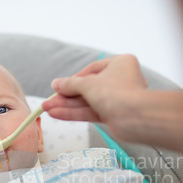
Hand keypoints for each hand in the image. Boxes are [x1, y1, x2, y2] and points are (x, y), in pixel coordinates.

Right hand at [43, 54, 182, 153]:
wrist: (135, 118)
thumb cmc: (116, 92)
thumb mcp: (88, 84)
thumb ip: (71, 84)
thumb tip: (56, 84)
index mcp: (121, 63)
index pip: (92, 69)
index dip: (74, 78)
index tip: (59, 86)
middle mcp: (121, 80)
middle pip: (88, 87)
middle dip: (67, 96)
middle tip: (49, 102)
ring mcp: (117, 99)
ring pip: (88, 102)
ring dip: (67, 106)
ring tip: (47, 110)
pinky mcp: (114, 115)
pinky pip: (91, 112)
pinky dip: (75, 114)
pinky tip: (57, 115)